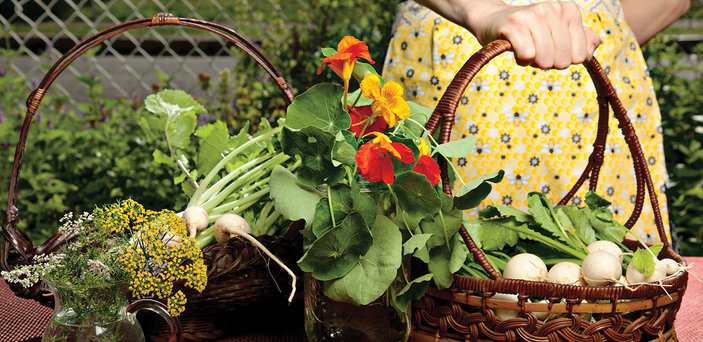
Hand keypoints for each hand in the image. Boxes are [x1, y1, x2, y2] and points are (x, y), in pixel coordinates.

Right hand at [465, 1, 600, 68]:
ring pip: (546, 60)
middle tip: (535, 48)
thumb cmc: (530, 32)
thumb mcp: (560, 34)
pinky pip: (528, 56)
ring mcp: (533, 15)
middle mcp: (553, 8)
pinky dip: (522, 60)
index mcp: (569, 10)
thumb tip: (589, 52)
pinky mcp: (513, 25)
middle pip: (563, 60)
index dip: (563, 59)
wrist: (494, 21)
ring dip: (534, 62)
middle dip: (548, 61)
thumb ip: (582, 41)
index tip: (551, 48)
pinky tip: (515, 49)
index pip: (579, 56)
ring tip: (525, 47)